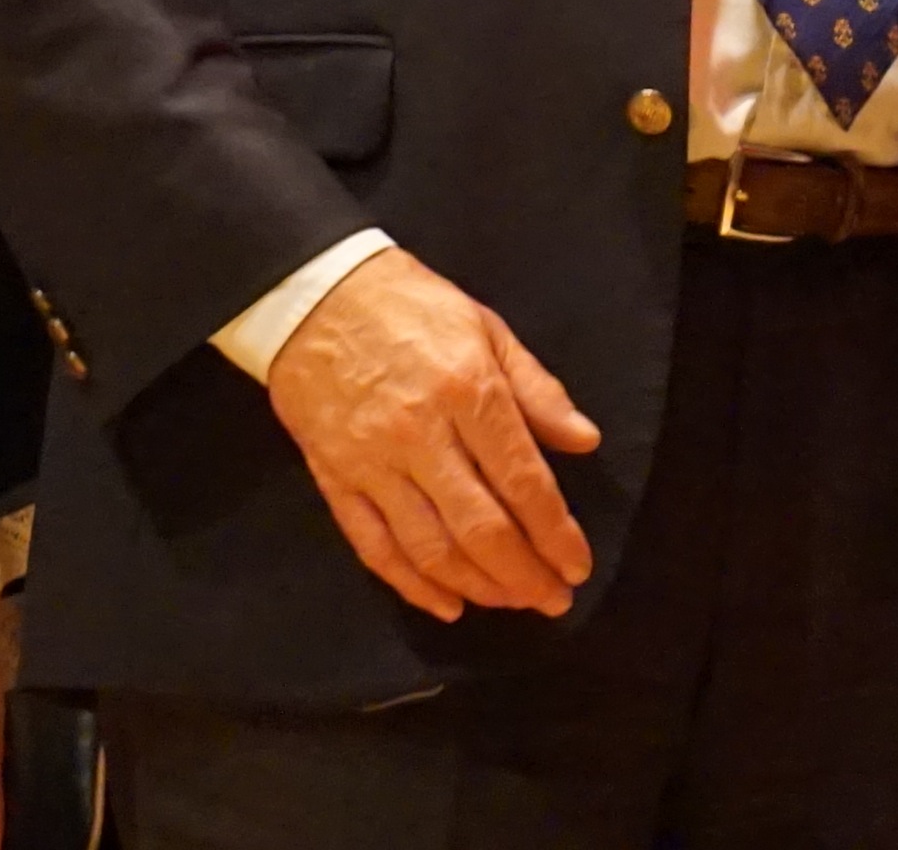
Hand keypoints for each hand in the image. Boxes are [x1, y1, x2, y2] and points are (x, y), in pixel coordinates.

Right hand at [260, 247, 600, 621]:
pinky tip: (446, 603)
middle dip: (525, 575)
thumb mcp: (486, 328)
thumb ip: (537, 390)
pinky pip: (375, 547)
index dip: (556, 534)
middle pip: (481, 528)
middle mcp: (421, 434)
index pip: (523, 481)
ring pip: (431, 548)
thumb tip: (585, 441)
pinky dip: (412, 585)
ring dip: (479, 586)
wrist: (311, 294)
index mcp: (468, 390)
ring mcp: (373, 463)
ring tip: (511, 601)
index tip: (577, 566)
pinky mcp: (335, 479)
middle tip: (553, 601)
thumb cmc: (409, 305)